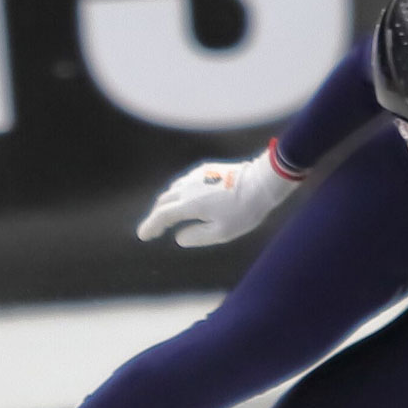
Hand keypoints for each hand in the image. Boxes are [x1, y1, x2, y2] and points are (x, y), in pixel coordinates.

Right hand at [136, 139, 301, 247]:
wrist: (264, 180)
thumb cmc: (245, 210)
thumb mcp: (222, 233)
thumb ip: (196, 237)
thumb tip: (179, 237)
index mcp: (190, 205)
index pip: (162, 216)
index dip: (150, 226)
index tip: (143, 236)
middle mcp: (188, 188)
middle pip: (163, 202)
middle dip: (156, 216)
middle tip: (154, 228)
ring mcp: (197, 176)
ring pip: (173, 190)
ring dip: (167, 203)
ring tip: (168, 214)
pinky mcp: (207, 170)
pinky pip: (185, 182)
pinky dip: (179, 192)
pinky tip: (185, 197)